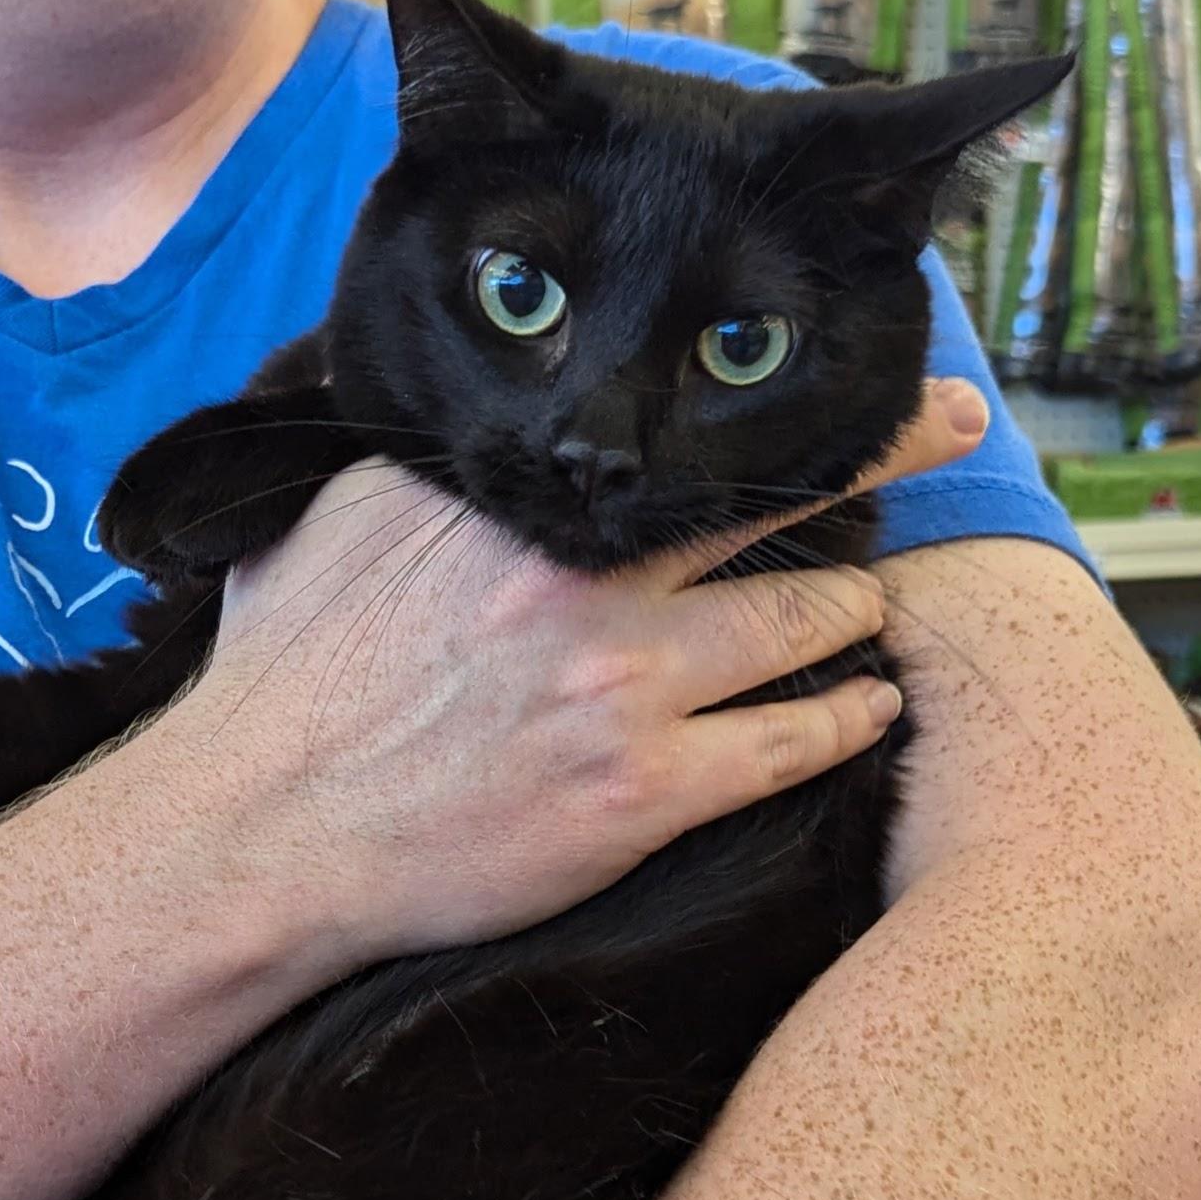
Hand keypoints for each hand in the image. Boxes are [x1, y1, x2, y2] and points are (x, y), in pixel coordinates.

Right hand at [137, 378, 988, 972]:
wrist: (259, 837)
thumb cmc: (277, 689)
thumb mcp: (329, 528)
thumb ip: (417, 471)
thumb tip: (453, 421)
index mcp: (508, 499)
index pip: (672, 429)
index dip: (778, 397)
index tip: (860, 362)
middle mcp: (582, 576)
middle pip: (774, 500)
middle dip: (874, 463)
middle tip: (941, 434)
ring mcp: (621, 687)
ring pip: (807, 621)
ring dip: (855, 609)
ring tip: (871, 609)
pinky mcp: (641, 794)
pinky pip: (792, 744)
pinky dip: (848, 719)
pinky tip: (873, 709)